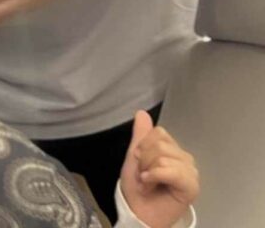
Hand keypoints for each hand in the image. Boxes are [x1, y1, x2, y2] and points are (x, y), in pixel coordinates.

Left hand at [120, 111, 198, 227]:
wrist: (139, 213)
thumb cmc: (137, 188)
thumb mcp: (134, 157)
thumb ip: (140, 135)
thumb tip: (142, 113)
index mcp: (173, 150)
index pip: (158, 132)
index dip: (142, 147)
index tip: (139, 164)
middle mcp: (185, 159)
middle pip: (160, 143)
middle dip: (144, 160)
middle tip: (143, 176)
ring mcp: (191, 172)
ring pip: (163, 156)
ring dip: (148, 171)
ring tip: (147, 183)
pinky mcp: (192, 186)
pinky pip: (171, 170)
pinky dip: (154, 176)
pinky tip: (150, 185)